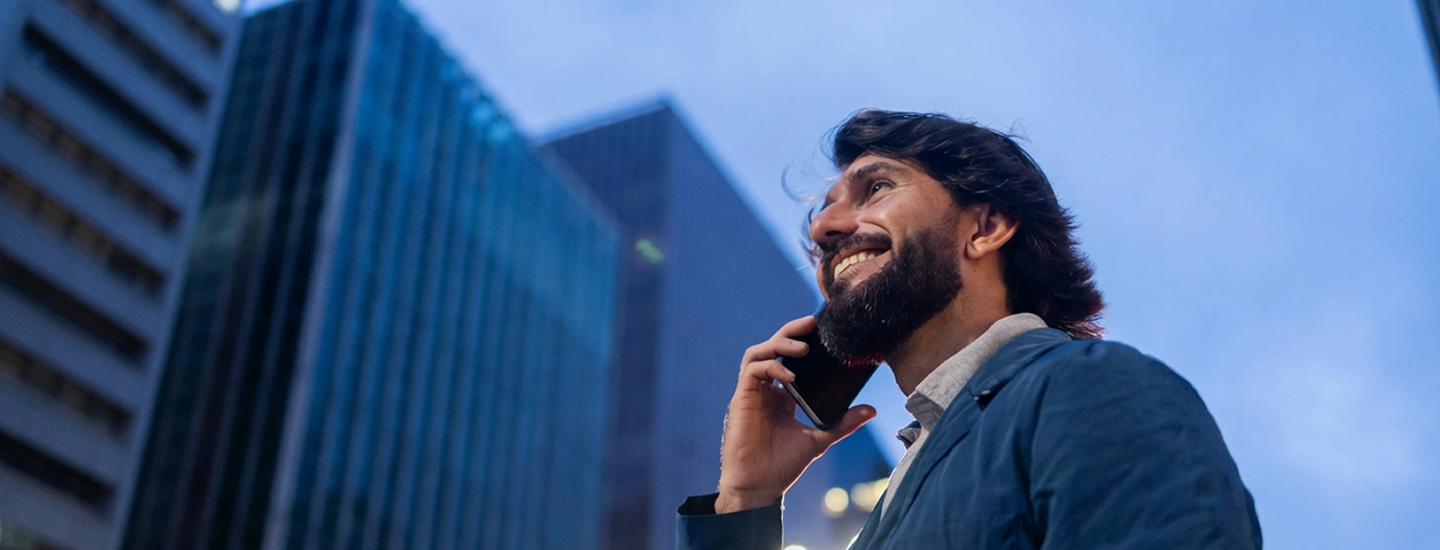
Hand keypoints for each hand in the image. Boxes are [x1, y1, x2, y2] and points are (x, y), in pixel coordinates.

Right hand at [714, 315, 875, 512]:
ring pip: (758, 352)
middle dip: (791, 332)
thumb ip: (843, 423)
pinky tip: (790, 375)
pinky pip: (752, 370)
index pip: (789, 357)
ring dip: (779, 344)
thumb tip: (871, 410)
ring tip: (803, 347)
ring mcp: (752, 392)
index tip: (823, 330)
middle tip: (812, 322)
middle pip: (773, 347)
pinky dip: (771, 366)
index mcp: (782, 395)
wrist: (759, 486)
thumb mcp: (820, 439)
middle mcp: (766, 389)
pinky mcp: (742, 398)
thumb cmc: (783, 465)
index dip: (802, 340)